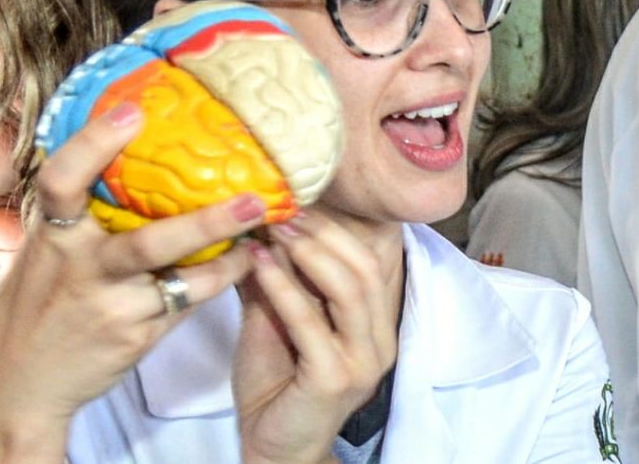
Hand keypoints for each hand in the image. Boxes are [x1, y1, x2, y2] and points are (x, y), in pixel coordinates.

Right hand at [0, 103, 268, 461]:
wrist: (16, 383)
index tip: (132, 112)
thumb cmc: (44, 297)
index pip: (61, 182)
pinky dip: (220, 280)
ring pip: (181, 280)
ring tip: (264, 226)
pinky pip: (187, 303)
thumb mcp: (49, 249)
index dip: (93, 144)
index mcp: (54, 234)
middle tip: (252, 198)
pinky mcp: (135, 337)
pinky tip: (247, 259)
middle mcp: (82, 269)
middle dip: (205, 223)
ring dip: (228, 255)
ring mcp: (111, 306)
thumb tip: (136, 143)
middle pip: (147, 244)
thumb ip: (84, 211)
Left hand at [234, 211, 398, 463]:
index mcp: (374, 323)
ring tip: (274, 230)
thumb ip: (275, 277)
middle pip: (364, 267)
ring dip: (308, 253)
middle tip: (283, 208)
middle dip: (322, 232)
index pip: (367, 259)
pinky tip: (258, 264)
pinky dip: (284, 286)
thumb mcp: (275, 318)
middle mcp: (379, 340)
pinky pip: (311, 321)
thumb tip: (258, 223)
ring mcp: (362, 361)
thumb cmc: (275, 384)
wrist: (270, 450)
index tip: (294, 200)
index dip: (332, 227)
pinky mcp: (335, 379)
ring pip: (349, 289)